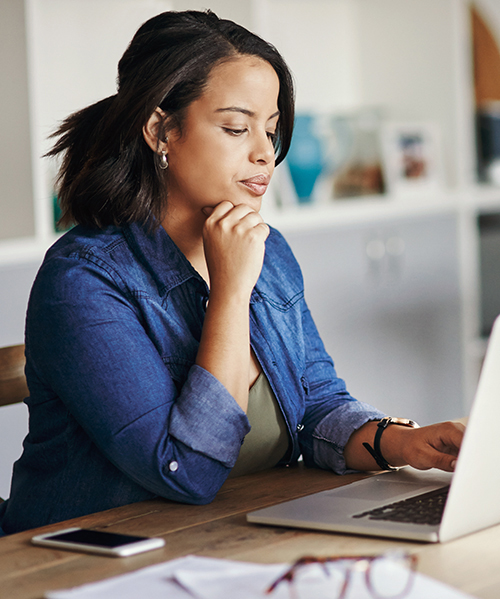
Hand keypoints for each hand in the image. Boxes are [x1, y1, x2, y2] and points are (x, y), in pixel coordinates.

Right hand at [202, 201, 268, 298]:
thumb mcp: (210, 242)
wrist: (229, 287)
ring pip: (255, 216)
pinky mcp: (253, 236)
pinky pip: (264, 227)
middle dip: (248, 219)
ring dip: (257, 228)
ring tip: (249, 244)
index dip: (235, 216)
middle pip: (243, 208)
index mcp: (210, 223)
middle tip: (245, 238)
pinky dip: (263, 237)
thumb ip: (214, 224)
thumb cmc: (221, 266)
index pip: (227, 205)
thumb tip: (209, 207)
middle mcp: (223, 224)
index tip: (235, 231)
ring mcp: (238, 229)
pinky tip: (254, 249)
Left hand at [345, 420, 465, 472]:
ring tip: (462, 471)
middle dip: (472, 459)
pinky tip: (461, 468)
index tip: (468, 468)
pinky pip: (467, 453)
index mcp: (448, 430)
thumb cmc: (410, 447)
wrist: (404, 443)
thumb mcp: (423, 456)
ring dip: (469, 461)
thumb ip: (442, 461)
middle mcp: (455, 430)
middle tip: (466, 472)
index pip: (467, 442)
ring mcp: (457, 436)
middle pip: (472, 445)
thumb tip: (458, 465)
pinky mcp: (457, 444)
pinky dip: (466, 461)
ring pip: (471, 450)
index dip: (470, 456)